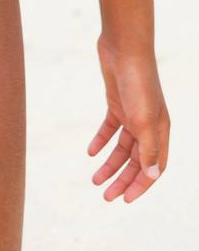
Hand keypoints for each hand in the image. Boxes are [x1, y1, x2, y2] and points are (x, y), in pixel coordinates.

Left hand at [87, 39, 170, 201]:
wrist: (124, 50)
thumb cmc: (139, 84)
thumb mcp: (143, 119)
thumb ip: (147, 148)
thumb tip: (151, 176)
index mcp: (160, 133)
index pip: (153, 168)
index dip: (141, 185)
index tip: (125, 199)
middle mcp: (149, 127)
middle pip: (136, 161)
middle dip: (122, 179)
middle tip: (105, 196)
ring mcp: (133, 115)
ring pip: (121, 148)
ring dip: (109, 164)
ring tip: (95, 180)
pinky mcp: (117, 104)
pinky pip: (109, 129)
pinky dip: (101, 141)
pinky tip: (90, 152)